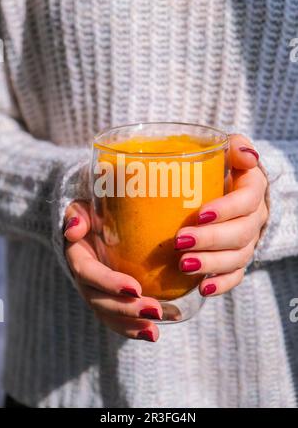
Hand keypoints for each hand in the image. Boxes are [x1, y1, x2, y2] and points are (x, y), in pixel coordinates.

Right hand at [64, 202, 161, 341]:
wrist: (93, 228)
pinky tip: (155, 332)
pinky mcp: (109, 301)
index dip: (109, 282)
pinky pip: (118, 320)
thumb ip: (77, 215)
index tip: (135, 288)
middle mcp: (84, 280)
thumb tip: (73, 230)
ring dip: (131, 326)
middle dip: (126, 309)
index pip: (89, 272)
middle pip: (100, 301)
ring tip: (154, 332)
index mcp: (78, 256)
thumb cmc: (93, 215)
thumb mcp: (82, 208)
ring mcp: (96, 294)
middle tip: (155, 310)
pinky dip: (134, 328)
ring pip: (109, 316)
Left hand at [175, 134, 268, 296]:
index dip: (227, 209)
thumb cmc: (219, 168)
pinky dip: (221, 284)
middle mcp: (254, 218)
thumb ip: (235, 146)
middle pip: (241, 233)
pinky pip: (236, 276)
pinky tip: (202, 288)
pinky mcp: (237, 259)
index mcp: (252, 189)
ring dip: (211, 264)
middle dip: (211, 240)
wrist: (223, 190)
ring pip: (237, 258)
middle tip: (181, 242)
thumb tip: (247, 156)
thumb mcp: (227, 150)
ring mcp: (247, 241)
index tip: (199, 215)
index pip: (248, 200)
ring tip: (184, 265)